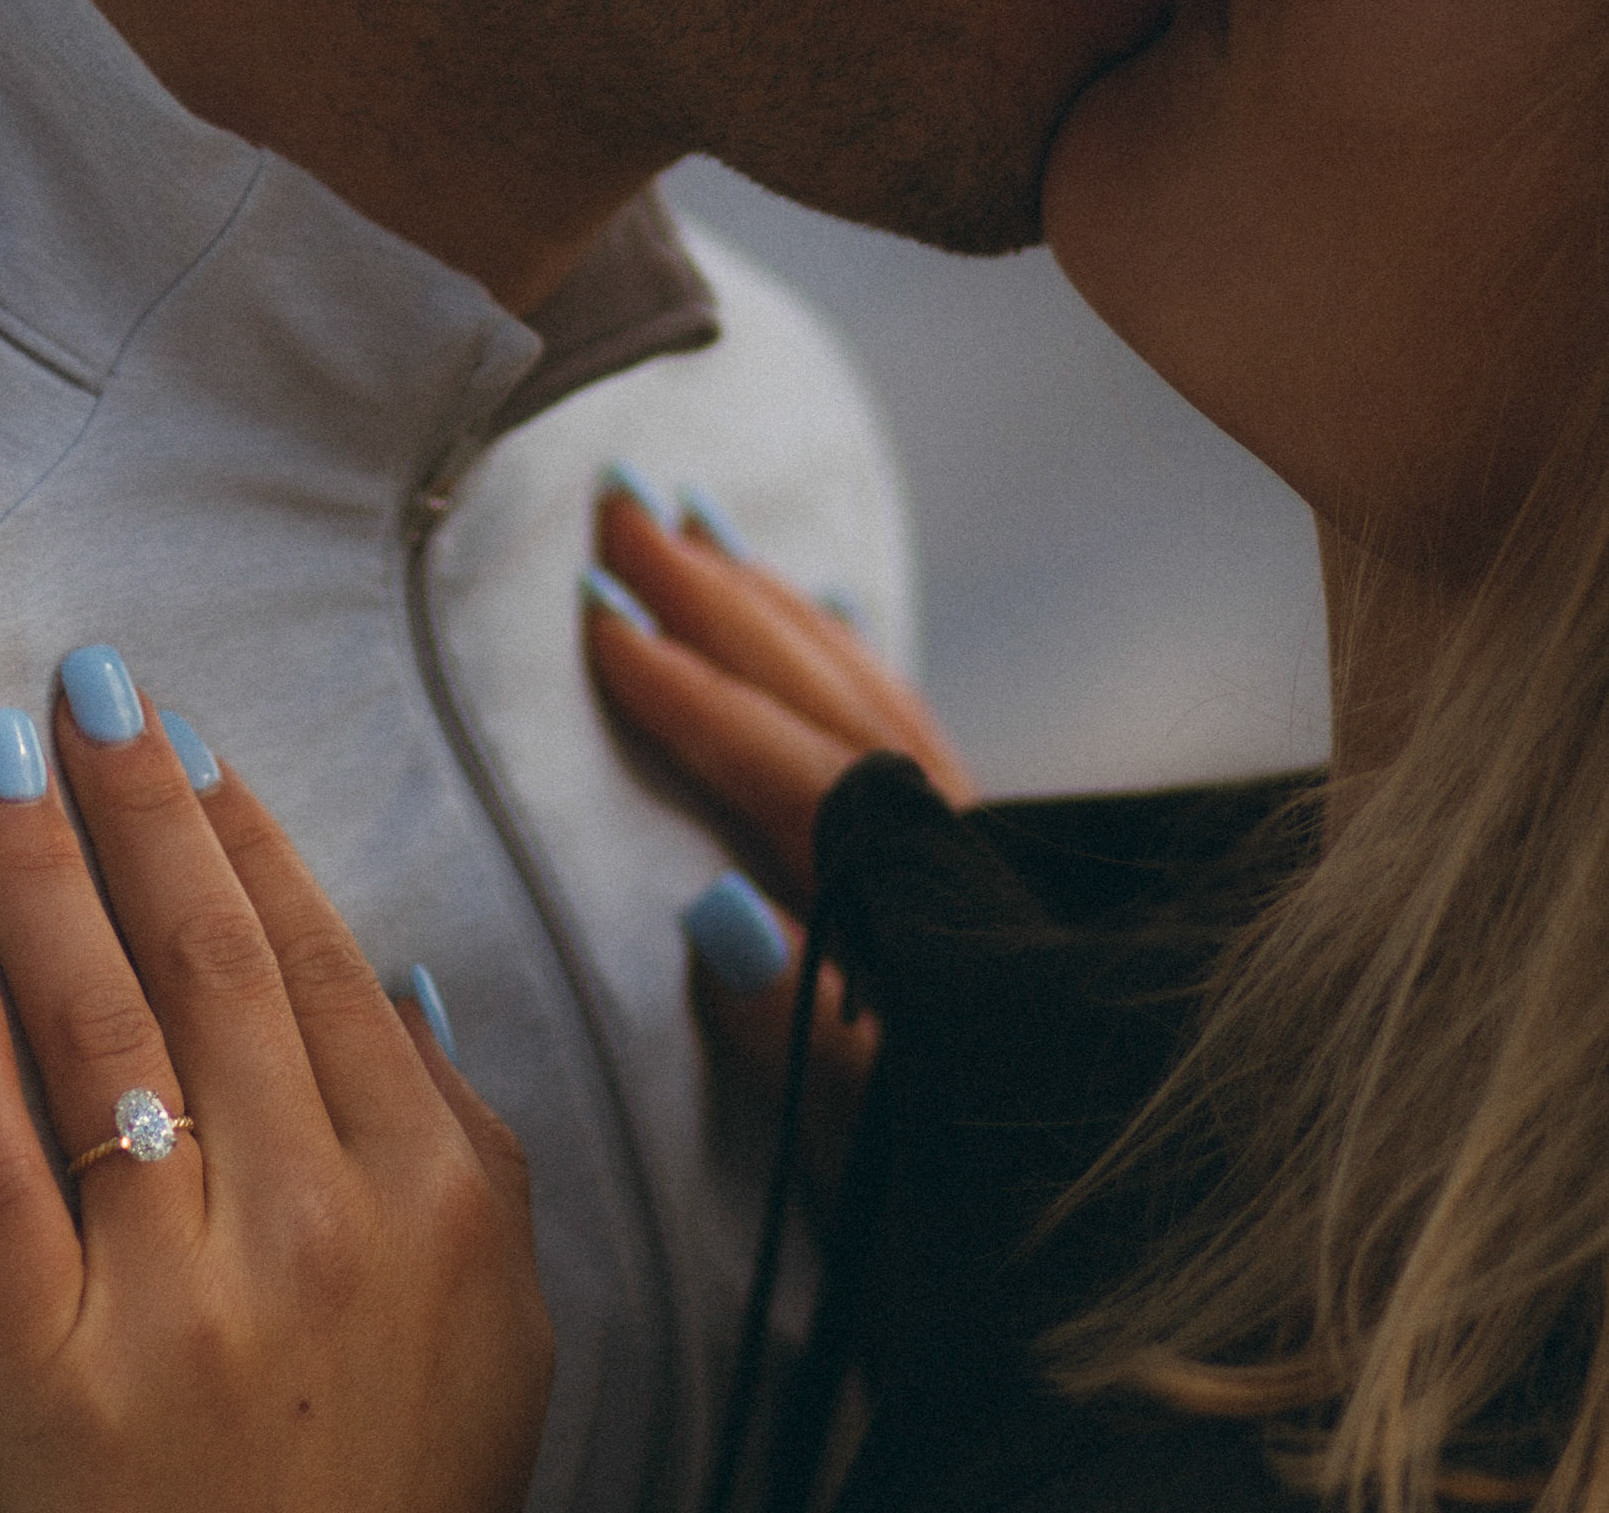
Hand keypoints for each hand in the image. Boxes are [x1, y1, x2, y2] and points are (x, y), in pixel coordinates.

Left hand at [0, 650, 550, 1512]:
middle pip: (207, 961)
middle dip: (138, 807)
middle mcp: (309, 1218)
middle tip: (88, 689)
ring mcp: (171, 1296)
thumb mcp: (500, 1317)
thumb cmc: (395, 1492)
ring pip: (91, 1030)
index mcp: (428, 1190)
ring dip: (35, 875)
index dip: (250, 838)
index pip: (325, 963)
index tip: (194, 746)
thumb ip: (469, 1136)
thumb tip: (411, 991)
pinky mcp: (39, 1373)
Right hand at [583, 476, 975, 1175]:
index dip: (689, 693)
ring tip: (696, 526)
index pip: (783, 766)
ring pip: (863, 679)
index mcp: (903, 901)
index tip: (598, 618)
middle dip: (720, 594)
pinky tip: (816, 612)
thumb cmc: (956, 1167)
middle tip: (624, 507)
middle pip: (822, 687)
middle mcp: (940, 838)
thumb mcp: (865, 1133)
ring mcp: (962, 829)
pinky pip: (900, 708)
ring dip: (774, 599)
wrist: (1081, 1173)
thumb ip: (794, 1028)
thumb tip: (711, 908)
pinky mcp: (970, 843)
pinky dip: (844, 647)